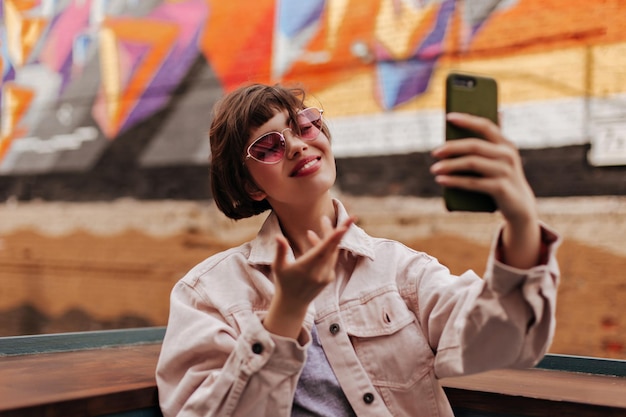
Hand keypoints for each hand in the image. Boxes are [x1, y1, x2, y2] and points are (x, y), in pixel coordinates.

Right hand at [264, 216, 354, 337]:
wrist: (293, 304)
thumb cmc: (283, 283)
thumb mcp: (278, 267)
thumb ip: (280, 251)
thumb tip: (278, 237)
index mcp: (307, 268)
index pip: (324, 250)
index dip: (334, 237)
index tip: (344, 227)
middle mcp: (320, 272)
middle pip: (332, 247)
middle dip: (337, 230)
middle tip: (348, 216)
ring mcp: (326, 275)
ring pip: (333, 251)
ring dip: (330, 236)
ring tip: (323, 221)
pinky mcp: (329, 277)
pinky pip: (330, 258)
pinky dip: (326, 247)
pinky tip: (313, 237)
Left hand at [431, 112, 540, 268]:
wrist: (520, 207)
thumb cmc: (502, 179)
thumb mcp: (498, 160)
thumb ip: (487, 143)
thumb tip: (472, 121)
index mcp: (506, 144)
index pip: (486, 126)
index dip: (467, 120)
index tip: (448, 116)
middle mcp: (507, 155)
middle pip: (474, 145)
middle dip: (451, 148)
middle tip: (434, 152)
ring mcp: (505, 171)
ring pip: (471, 163)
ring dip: (449, 165)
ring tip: (434, 169)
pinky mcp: (500, 188)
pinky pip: (472, 183)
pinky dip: (454, 181)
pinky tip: (441, 180)